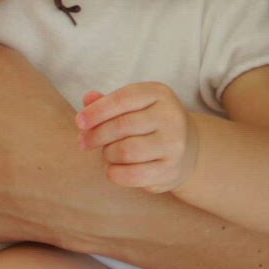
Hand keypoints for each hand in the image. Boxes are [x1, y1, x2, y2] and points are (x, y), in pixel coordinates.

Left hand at [76, 82, 197, 192]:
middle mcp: (171, 116)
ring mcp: (174, 144)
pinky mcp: (170, 169)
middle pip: (121, 126)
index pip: (123, 99)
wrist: (188, 149)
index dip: (97, 111)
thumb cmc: (149, 123)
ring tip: (107, 153)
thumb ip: (109, 102)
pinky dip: (115, 173)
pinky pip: (133, 175)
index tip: (79, 122)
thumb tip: (88, 99)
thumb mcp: (134, 106)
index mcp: (159, 93)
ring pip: (126, 151)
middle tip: (83, 142)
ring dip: (107, 154)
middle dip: (96, 135)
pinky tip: (114, 168)